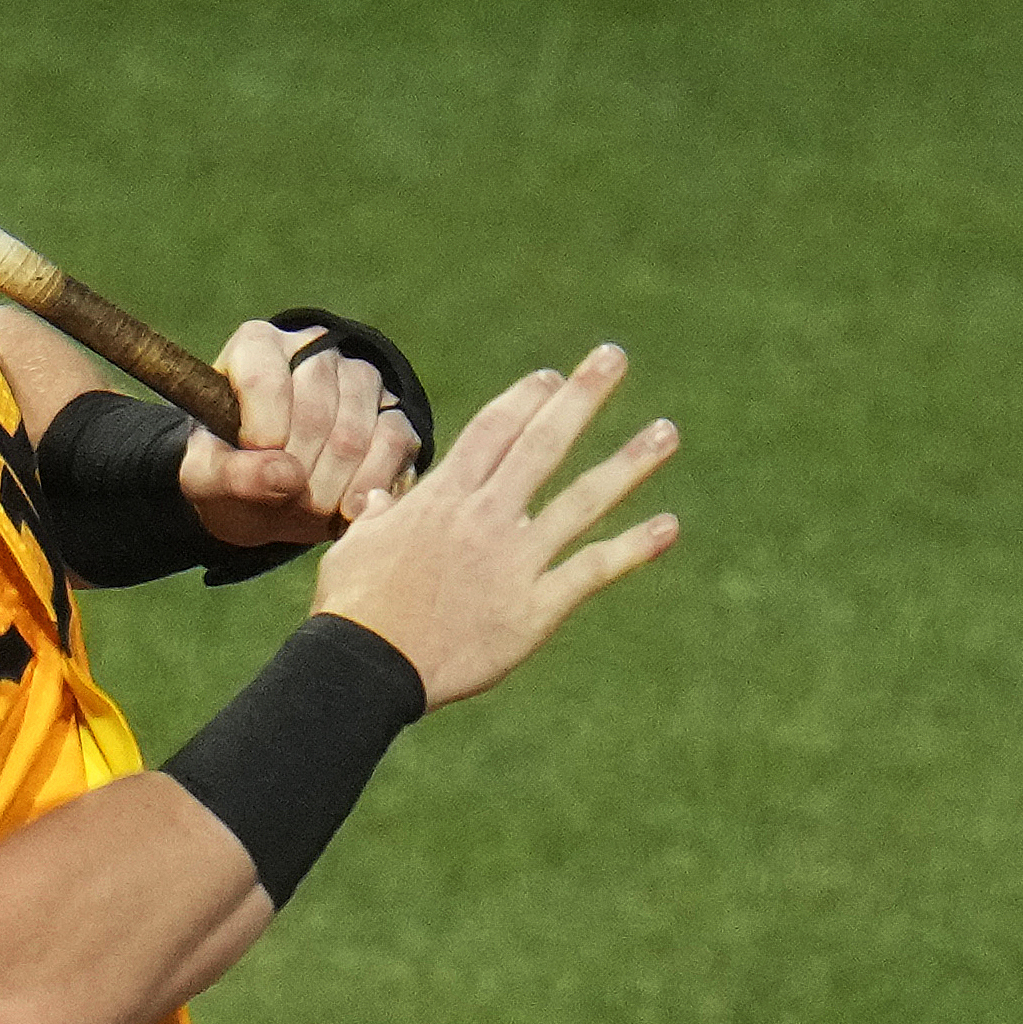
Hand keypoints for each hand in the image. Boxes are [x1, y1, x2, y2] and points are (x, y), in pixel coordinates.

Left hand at [180, 320, 423, 547]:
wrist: (269, 498)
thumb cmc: (230, 476)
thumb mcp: (204, 479)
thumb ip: (228, 475)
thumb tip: (285, 475)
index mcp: (256, 347)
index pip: (264, 377)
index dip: (263, 430)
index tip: (257, 462)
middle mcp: (313, 351)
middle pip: (314, 410)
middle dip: (297, 471)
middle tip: (283, 501)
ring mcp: (359, 378)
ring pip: (356, 429)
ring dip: (331, 485)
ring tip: (308, 508)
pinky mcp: (395, 412)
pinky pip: (396, 441)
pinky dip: (370, 484)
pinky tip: (348, 508)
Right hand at [310, 344, 678, 708]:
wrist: (368, 666)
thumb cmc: (355, 607)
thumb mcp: (354, 546)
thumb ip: (376, 515)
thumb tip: (380, 498)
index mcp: (442, 498)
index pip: (493, 430)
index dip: (525, 398)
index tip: (552, 377)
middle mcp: (485, 518)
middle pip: (542, 443)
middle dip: (581, 397)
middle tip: (613, 357)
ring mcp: (515, 560)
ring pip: (582, 500)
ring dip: (628, 463)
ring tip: (667, 431)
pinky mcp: (535, 608)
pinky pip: (592, 570)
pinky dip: (632, 548)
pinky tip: (667, 526)